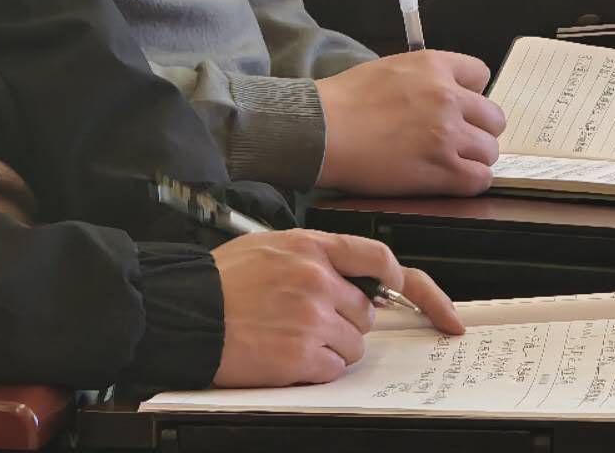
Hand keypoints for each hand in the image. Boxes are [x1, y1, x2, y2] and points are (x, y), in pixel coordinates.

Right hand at [212, 230, 462, 386]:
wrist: (185, 311)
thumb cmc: (220, 282)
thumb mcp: (268, 246)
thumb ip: (314, 256)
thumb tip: (354, 279)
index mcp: (309, 246)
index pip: (379, 258)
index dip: (410, 284)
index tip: (430, 304)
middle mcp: (316, 278)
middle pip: (365, 311)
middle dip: (345, 321)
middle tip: (305, 320)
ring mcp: (311, 316)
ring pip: (353, 344)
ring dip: (329, 347)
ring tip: (286, 335)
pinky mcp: (301, 354)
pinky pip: (333, 369)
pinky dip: (313, 369)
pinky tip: (282, 354)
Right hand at [314, 50, 504, 195]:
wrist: (320, 131)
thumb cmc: (343, 101)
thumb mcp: (388, 69)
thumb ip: (423, 78)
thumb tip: (440, 94)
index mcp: (433, 65)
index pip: (481, 75)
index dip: (470, 94)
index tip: (458, 107)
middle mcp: (447, 97)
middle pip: (493, 117)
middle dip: (476, 129)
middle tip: (453, 140)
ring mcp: (447, 134)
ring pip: (490, 150)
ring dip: (473, 157)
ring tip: (446, 162)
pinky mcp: (442, 169)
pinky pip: (480, 179)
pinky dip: (468, 181)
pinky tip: (447, 179)